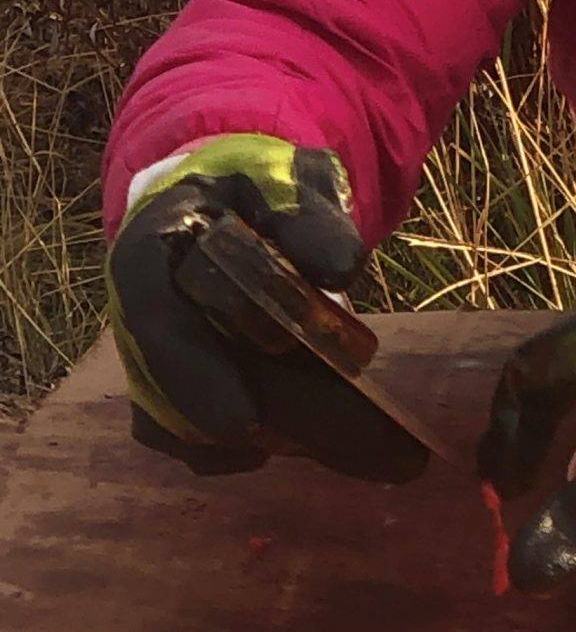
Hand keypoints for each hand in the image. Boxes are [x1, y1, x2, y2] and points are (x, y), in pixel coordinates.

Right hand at [105, 133, 422, 482]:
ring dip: (285, 443)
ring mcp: (156, 369)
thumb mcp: (288, 181)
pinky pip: (212, 445)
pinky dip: (271, 448)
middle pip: (189, 397)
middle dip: (277, 423)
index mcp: (149, 257)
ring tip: (379, 450)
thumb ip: (310, 216)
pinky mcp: (179, 402)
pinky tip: (336, 442)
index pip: (154, 324)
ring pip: (199, 434)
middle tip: (369, 446)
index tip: (241, 423)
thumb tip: (339, 269)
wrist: (232, 203)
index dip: (190, 377)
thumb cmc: (257, 190)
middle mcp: (140, 323)